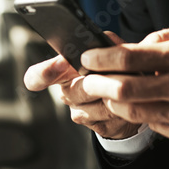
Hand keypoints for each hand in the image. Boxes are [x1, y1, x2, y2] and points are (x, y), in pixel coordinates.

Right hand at [23, 31, 141, 139]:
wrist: (131, 97)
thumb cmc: (114, 67)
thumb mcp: (110, 50)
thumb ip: (105, 42)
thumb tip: (104, 41)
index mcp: (62, 71)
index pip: (37, 76)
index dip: (44, 73)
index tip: (62, 64)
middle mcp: (67, 93)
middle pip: (76, 90)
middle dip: (99, 82)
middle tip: (117, 74)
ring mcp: (81, 113)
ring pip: (98, 105)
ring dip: (117, 94)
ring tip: (131, 83)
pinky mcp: (99, 127)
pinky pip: (113, 117)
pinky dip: (126, 106)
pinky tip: (132, 99)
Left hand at [79, 23, 168, 147]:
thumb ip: (162, 36)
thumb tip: (131, 46)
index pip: (129, 57)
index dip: (101, 58)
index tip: (87, 57)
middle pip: (124, 89)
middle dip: (96, 85)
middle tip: (85, 81)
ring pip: (132, 112)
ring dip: (111, 103)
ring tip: (106, 94)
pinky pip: (150, 125)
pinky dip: (137, 115)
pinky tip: (134, 106)